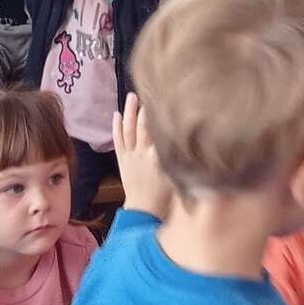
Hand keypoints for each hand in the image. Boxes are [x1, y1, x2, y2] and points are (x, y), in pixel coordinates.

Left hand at [113, 91, 171, 218]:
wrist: (144, 211)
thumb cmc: (166, 196)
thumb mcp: (177, 175)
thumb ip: (180, 156)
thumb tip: (187, 139)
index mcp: (158, 158)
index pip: (161, 131)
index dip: (164, 116)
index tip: (168, 101)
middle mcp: (143, 154)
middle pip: (144, 126)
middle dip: (147, 109)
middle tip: (149, 93)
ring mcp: (131, 156)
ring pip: (129, 130)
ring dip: (130, 112)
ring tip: (131, 96)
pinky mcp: (122, 160)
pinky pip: (117, 141)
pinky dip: (116, 127)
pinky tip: (116, 114)